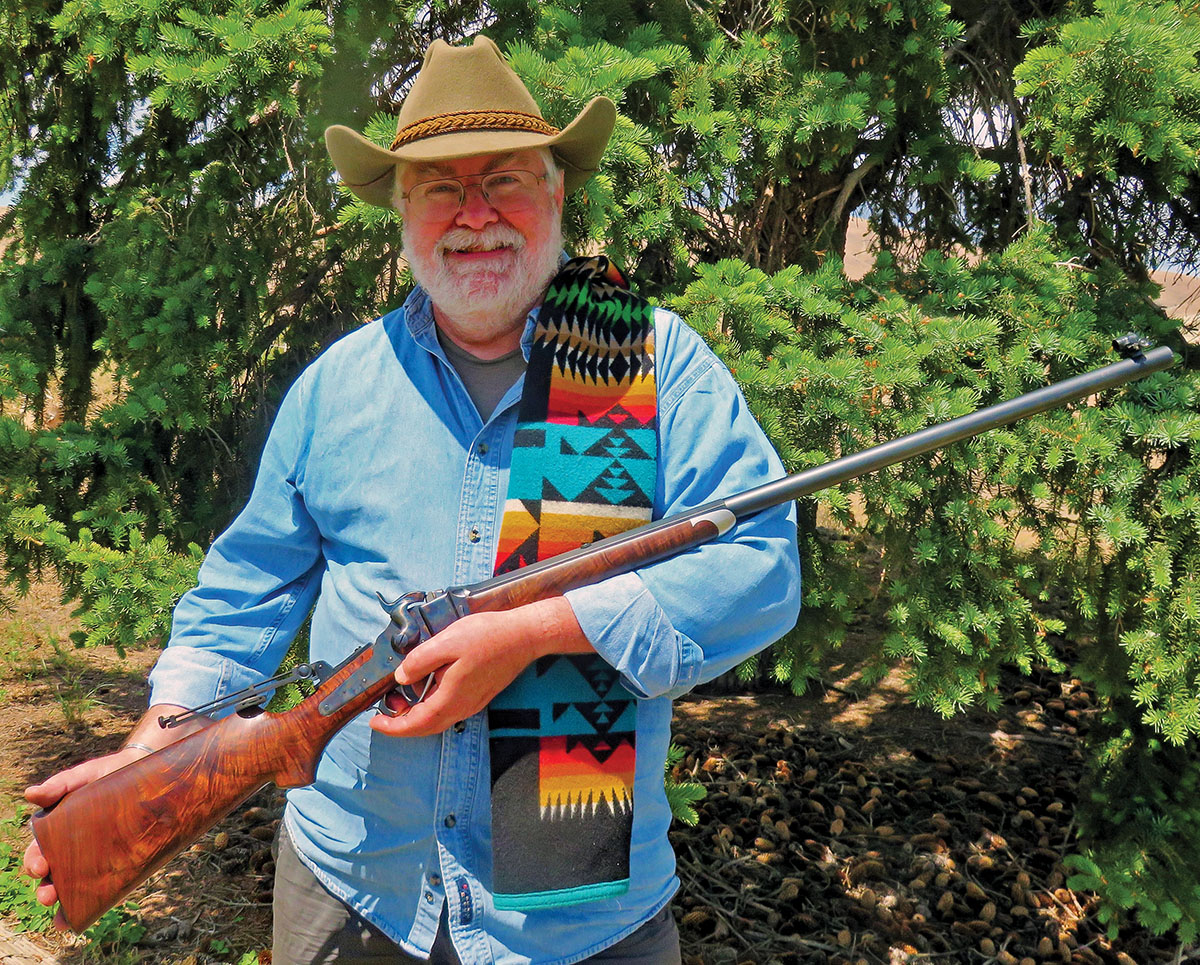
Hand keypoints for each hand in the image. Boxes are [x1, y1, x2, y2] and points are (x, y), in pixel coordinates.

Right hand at [22, 746, 151, 928]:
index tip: (39, 867)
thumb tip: (30, 794)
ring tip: (61, 915)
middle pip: (52, 875)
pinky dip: (93, 903)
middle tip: (48, 896)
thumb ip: (60, 785)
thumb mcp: (83, 777)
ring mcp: (94, 857)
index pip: (38, 851)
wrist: (143, 770)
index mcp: (56, 830)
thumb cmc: (106, 775)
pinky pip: (103, 886)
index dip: (34, 862)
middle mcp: (71, 848)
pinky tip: (88, 916)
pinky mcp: (116, 861)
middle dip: (46, 888)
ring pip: (73, 886)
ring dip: (64, 903)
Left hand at [370, 597, 592, 737]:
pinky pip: (448, 709)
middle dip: (401, 723)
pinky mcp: (479, 695)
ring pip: (437, 718)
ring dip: (416, 713)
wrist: (524, 636)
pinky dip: (430, 705)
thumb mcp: (446, 642)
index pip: (416, 724)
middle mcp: (462, 707)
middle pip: (426, 726)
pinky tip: (426, 686)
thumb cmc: (488, 636)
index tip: (374, 722)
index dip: (392, 727)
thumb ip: (420, 661)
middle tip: (382, 711)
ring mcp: (473, 702)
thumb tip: (401, 677)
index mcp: (451, 698)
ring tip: (400, 696)